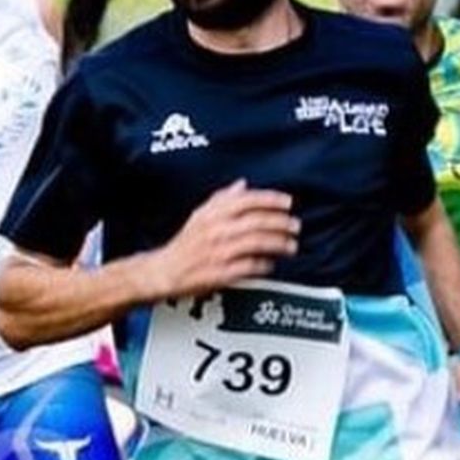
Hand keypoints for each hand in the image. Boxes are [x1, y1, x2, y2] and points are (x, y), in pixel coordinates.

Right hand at [155, 179, 299, 296]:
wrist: (165, 271)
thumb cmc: (185, 244)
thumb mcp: (200, 215)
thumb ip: (222, 199)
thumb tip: (242, 186)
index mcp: (213, 214)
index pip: (247, 200)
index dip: (270, 200)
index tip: (287, 202)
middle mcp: (217, 231)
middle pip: (257, 221)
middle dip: (281, 223)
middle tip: (295, 226)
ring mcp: (219, 252)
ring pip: (257, 243)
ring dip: (278, 244)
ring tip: (291, 246)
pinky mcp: (221, 273)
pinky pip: (248, 267)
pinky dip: (263, 265)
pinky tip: (271, 264)